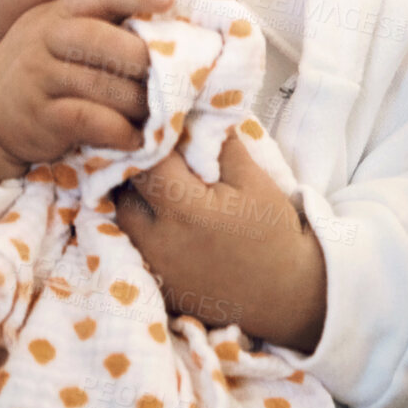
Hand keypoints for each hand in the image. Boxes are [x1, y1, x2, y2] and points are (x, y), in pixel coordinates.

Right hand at [0, 0, 174, 177]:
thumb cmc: (42, 69)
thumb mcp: (58, 32)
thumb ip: (99, 19)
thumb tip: (164, 5)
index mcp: (58, 12)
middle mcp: (44, 38)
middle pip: (100, 39)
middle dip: (142, 59)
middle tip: (172, 78)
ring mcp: (38, 76)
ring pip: (100, 84)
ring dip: (138, 103)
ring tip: (158, 114)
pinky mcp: (40, 116)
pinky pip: (88, 119)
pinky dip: (119, 131)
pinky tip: (135, 138)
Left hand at [113, 135, 326, 351]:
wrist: (287, 296)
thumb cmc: (273, 234)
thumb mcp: (254, 181)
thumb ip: (220, 144)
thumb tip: (194, 111)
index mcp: (185, 209)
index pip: (144, 160)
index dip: (148, 141)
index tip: (157, 130)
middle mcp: (159, 240)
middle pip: (122, 189)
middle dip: (134, 169)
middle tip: (153, 157)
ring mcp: (153, 266)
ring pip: (120, 217)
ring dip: (132, 199)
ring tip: (157, 188)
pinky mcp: (154, 285)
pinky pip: (130, 246)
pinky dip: (138, 229)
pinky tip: (158, 219)